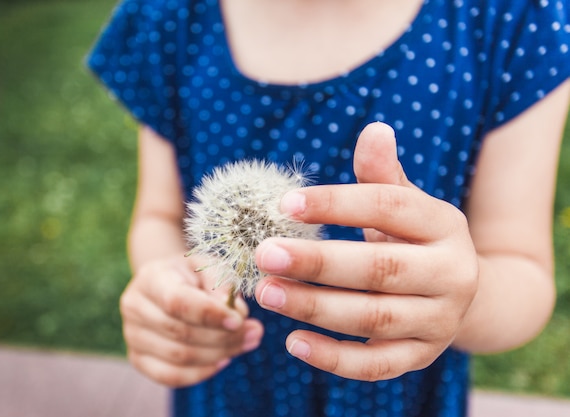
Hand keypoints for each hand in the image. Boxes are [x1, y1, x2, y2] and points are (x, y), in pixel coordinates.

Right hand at [120, 254, 263, 386]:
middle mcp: (134, 306)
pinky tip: (224, 360)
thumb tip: (236, 314)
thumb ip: (222, 286)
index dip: (210, 315)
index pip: (177, 302)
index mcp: (151, 278)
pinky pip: (171, 376)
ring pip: (179, 357)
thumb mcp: (209, 267)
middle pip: (181, 333)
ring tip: (248, 342)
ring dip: (219, 354)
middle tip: (255, 331)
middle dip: (223, 337)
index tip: (239, 320)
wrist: (166, 283)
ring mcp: (132, 335)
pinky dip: (201, 373)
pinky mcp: (138, 358)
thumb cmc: (192, 274)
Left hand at [254, 122, 478, 380]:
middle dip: (318, 263)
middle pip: (381, 269)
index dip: (337, 203)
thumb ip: (383, 175)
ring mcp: (439, 321)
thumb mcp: (407, 204)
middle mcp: (451, 275)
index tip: (284, 204)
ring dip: (316, 308)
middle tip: (264, 253)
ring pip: (374, 319)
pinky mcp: (421, 356)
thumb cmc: (415, 239)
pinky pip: (378, 365)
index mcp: (444, 225)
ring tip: (266, 292)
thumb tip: (374, 129)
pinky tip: (293, 344)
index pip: (389, 207)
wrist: (461, 294)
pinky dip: (335, 359)